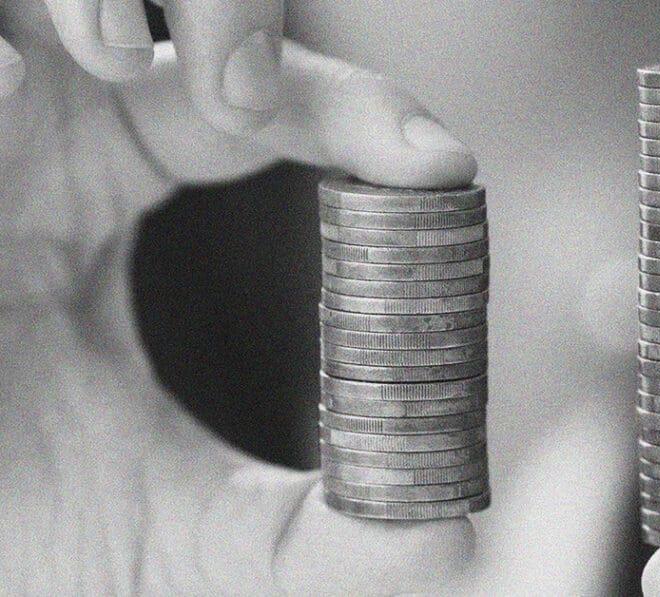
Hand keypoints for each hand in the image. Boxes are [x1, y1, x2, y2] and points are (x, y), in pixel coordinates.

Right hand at [0, 1, 478, 592]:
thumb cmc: (36, 537)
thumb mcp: (195, 536)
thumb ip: (321, 539)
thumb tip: (448, 535)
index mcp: (121, 180)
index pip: (260, 101)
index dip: (353, 112)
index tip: (441, 163)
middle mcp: (49, 137)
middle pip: (165, 5)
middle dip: (225, 12)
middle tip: (251, 96)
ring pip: (40, 1)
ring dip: (91, 0)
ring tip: (116, 58)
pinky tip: (5, 91)